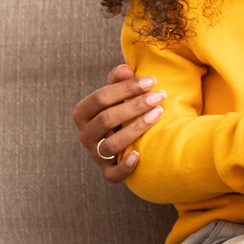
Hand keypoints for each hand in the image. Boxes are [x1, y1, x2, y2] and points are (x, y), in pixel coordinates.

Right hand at [73, 64, 165, 182]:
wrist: (124, 136)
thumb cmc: (121, 109)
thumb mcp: (118, 93)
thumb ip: (119, 80)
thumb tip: (125, 69)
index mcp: (83, 113)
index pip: (101, 98)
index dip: (126, 88)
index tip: (152, 81)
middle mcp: (85, 134)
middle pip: (107, 119)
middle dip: (136, 105)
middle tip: (160, 96)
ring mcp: (95, 154)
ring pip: (111, 144)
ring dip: (136, 128)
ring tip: (158, 114)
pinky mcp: (107, 171)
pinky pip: (112, 174)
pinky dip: (124, 167)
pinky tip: (139, 155)